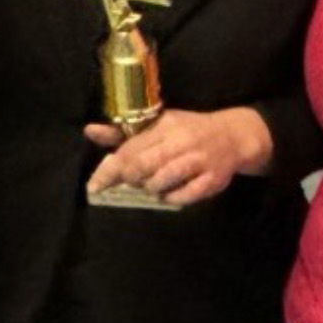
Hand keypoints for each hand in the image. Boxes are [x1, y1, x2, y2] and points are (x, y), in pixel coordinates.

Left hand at [83, 107, 272, 206]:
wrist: (232, 136)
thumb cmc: (187, 131)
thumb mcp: (157, 125)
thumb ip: (122, 133)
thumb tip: (89, 131)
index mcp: (165, 126)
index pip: (131, 148)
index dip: (111, 169)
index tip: (95, 185)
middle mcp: (182, 141)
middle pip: (144, 165)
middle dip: (130, 178)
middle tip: (128, 183)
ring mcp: (199, 161)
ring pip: (163, 180)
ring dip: (151, 187)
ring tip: (151, 185)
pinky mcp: (213, 179)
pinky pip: (186, 195)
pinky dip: (172, 198)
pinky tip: (169, 193)